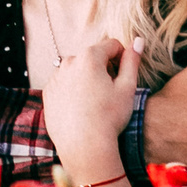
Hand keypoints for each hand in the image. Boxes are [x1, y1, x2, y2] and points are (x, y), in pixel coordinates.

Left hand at [44, 34, 139, 178]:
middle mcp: (68, 62)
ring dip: (87, 79)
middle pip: (92, 57)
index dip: (122, 58)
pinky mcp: (48, 93)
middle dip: (103, 69)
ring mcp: (55, 77)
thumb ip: (132, 60)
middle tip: (109, 93)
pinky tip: (81, 108)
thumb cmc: (109, 117)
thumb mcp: (127, 88)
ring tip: (95, 103)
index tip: (122, 77)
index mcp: (89, 57)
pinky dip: (72, 90)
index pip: (111, 45)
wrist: (84, 146)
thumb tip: (138, 40)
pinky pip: (64, 84)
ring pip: (77, 71)